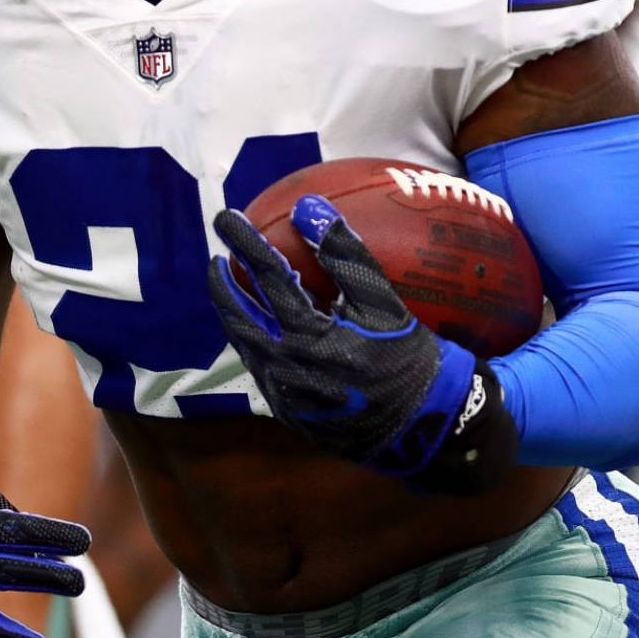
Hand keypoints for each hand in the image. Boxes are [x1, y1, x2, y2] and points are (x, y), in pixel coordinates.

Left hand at [206, 197, 518, 491]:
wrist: (423, 430)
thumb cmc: (409, 360)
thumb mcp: (385, 305)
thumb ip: (346, 256)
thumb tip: (309, 207)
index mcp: (310, 337)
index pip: (267, 279)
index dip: (246, 244)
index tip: (227, 218)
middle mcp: (288, 369)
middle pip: (240, 319)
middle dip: (222, 287)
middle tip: (215, 259)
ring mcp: (285, 397)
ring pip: (246, 348)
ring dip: (234, 317)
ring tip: (230, 292)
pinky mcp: (291, 415)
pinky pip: (262, 372)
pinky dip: (254, 345)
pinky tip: (259, 331)